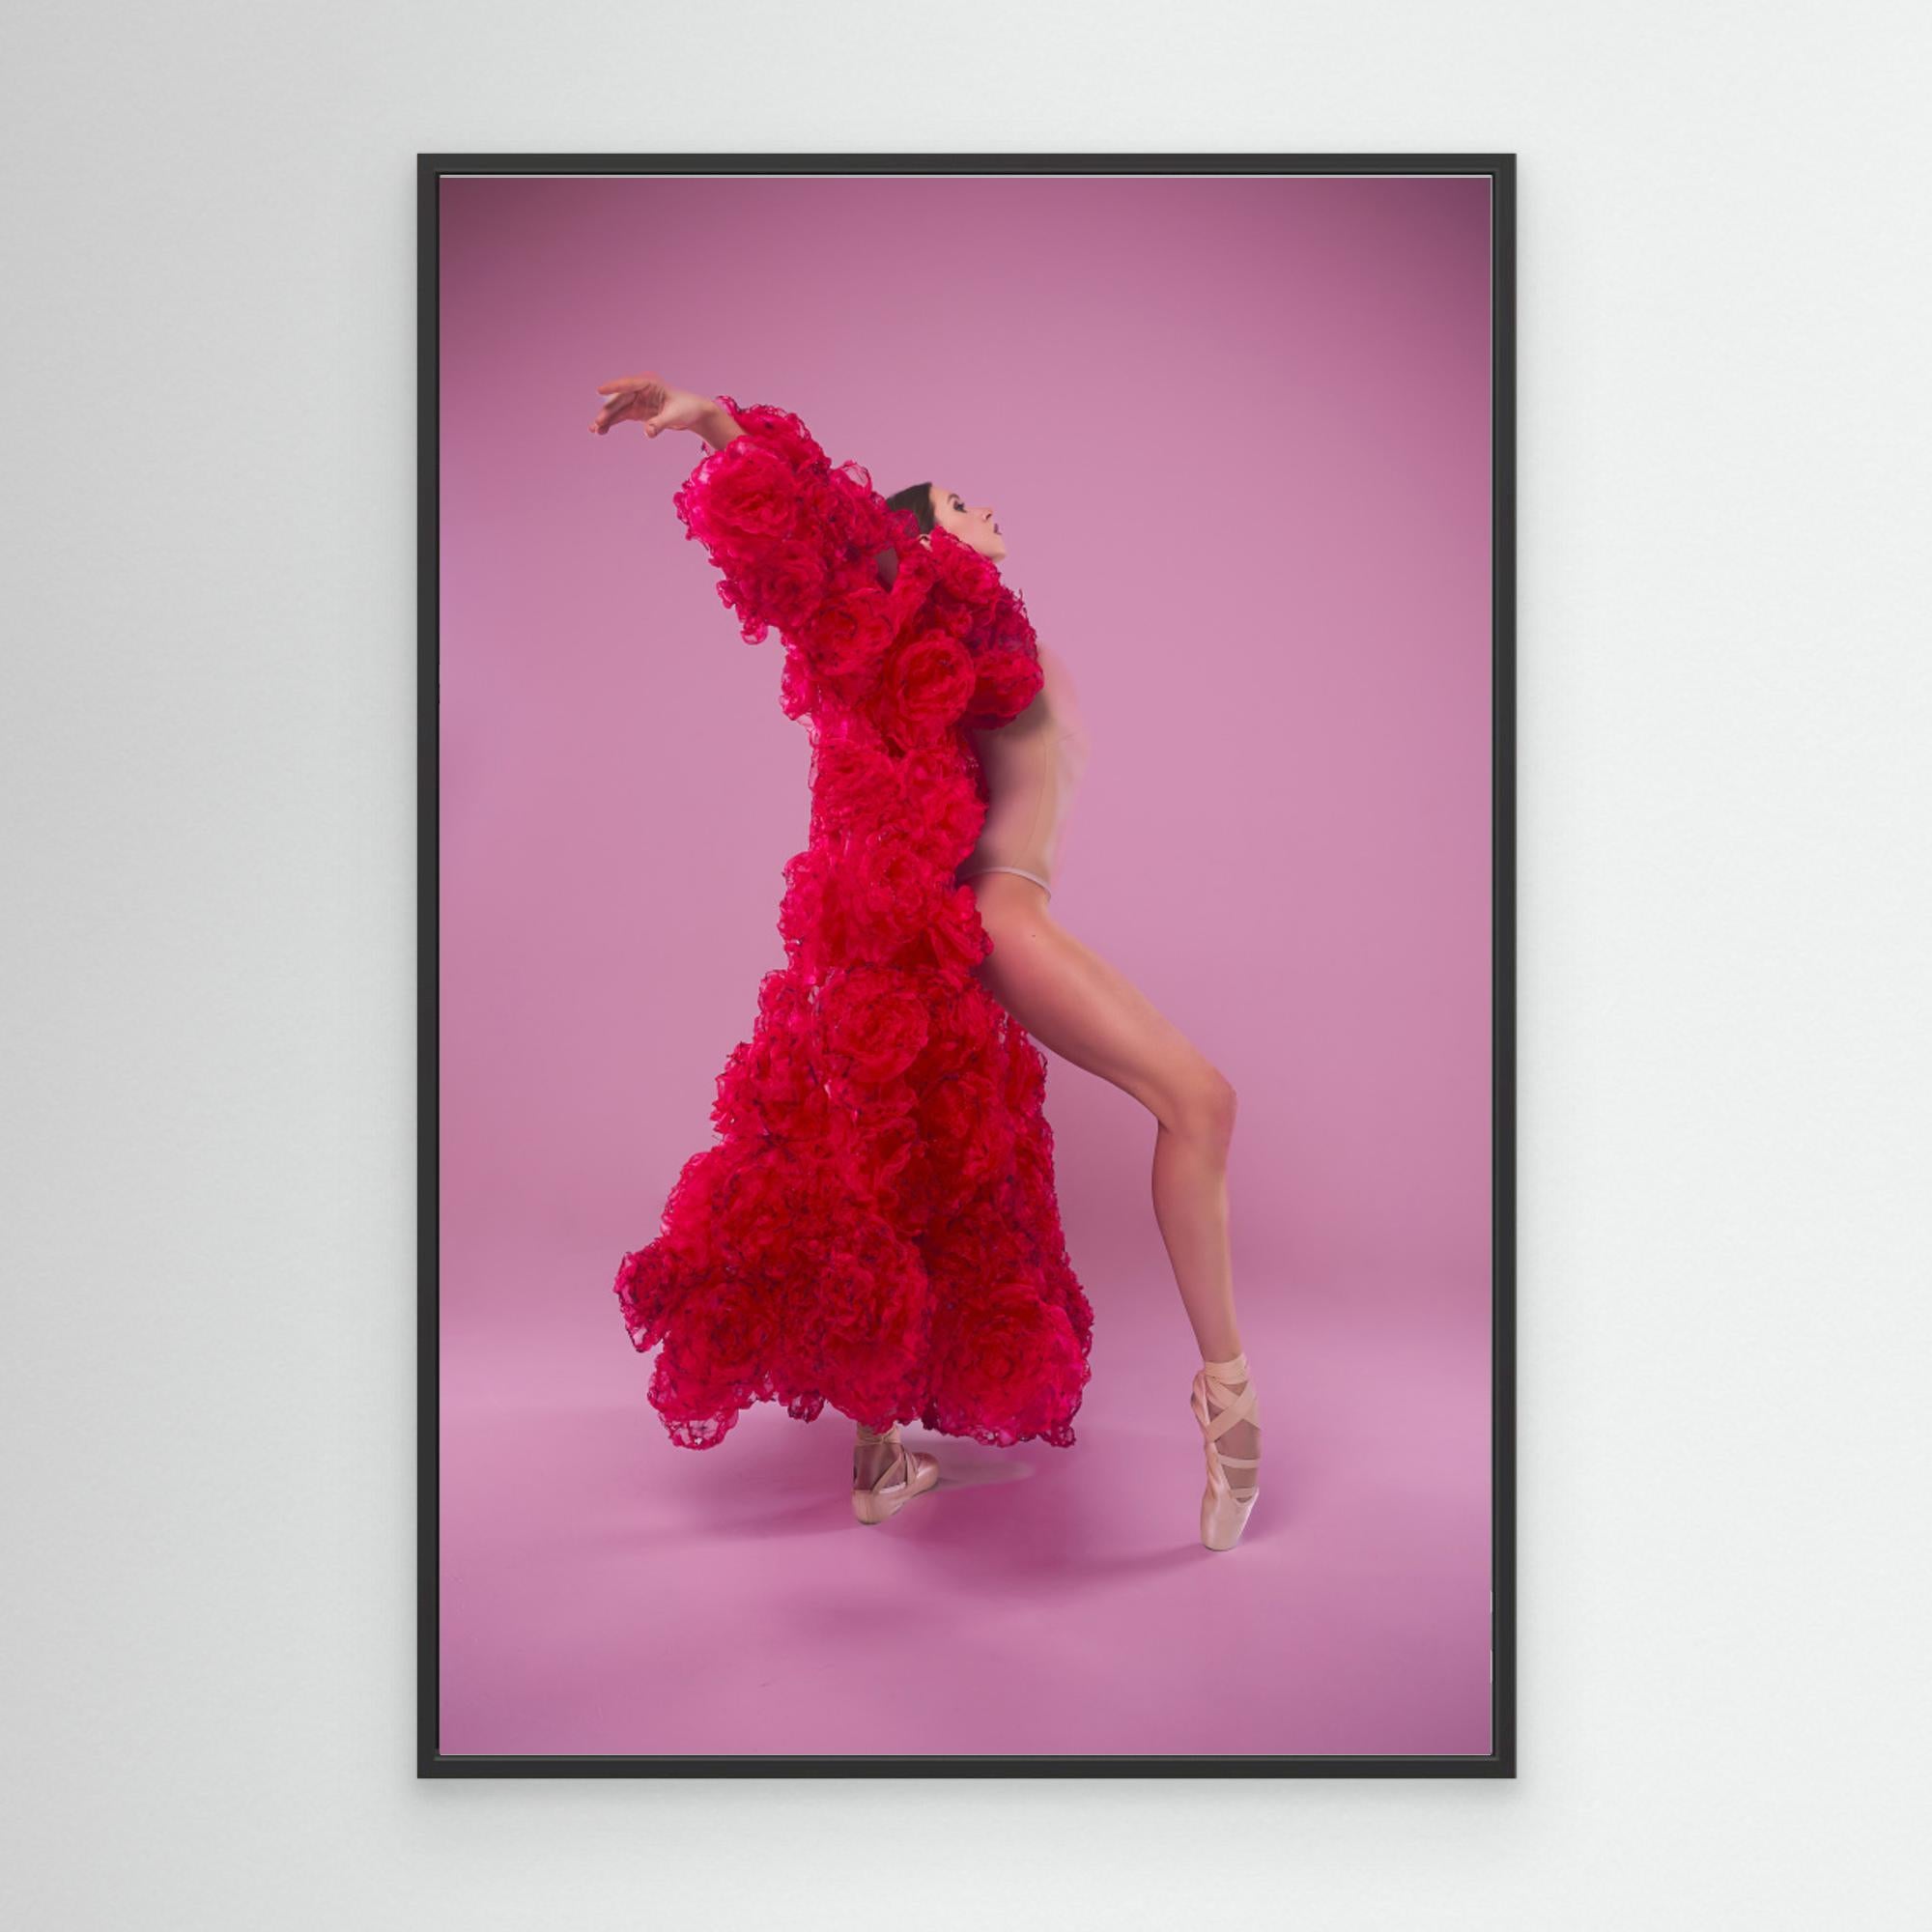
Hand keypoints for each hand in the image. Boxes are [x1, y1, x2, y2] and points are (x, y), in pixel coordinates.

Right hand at [588, 372, 717, 439]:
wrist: (694, 413)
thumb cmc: (687, 409)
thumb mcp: (675, 416)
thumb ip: (660, 423)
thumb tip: (648, 433)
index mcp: (649, 383)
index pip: (628, 384)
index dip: (613, 387)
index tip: (599, 390)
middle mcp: (640, 390)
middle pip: (620, 399)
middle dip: (608, 411)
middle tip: (598, 423)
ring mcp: (637, 400)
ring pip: (617, 408)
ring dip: (606, 418)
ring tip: (594, 430)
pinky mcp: (637, 411)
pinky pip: (621, 416)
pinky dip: (612, 423)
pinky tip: (601, 431)